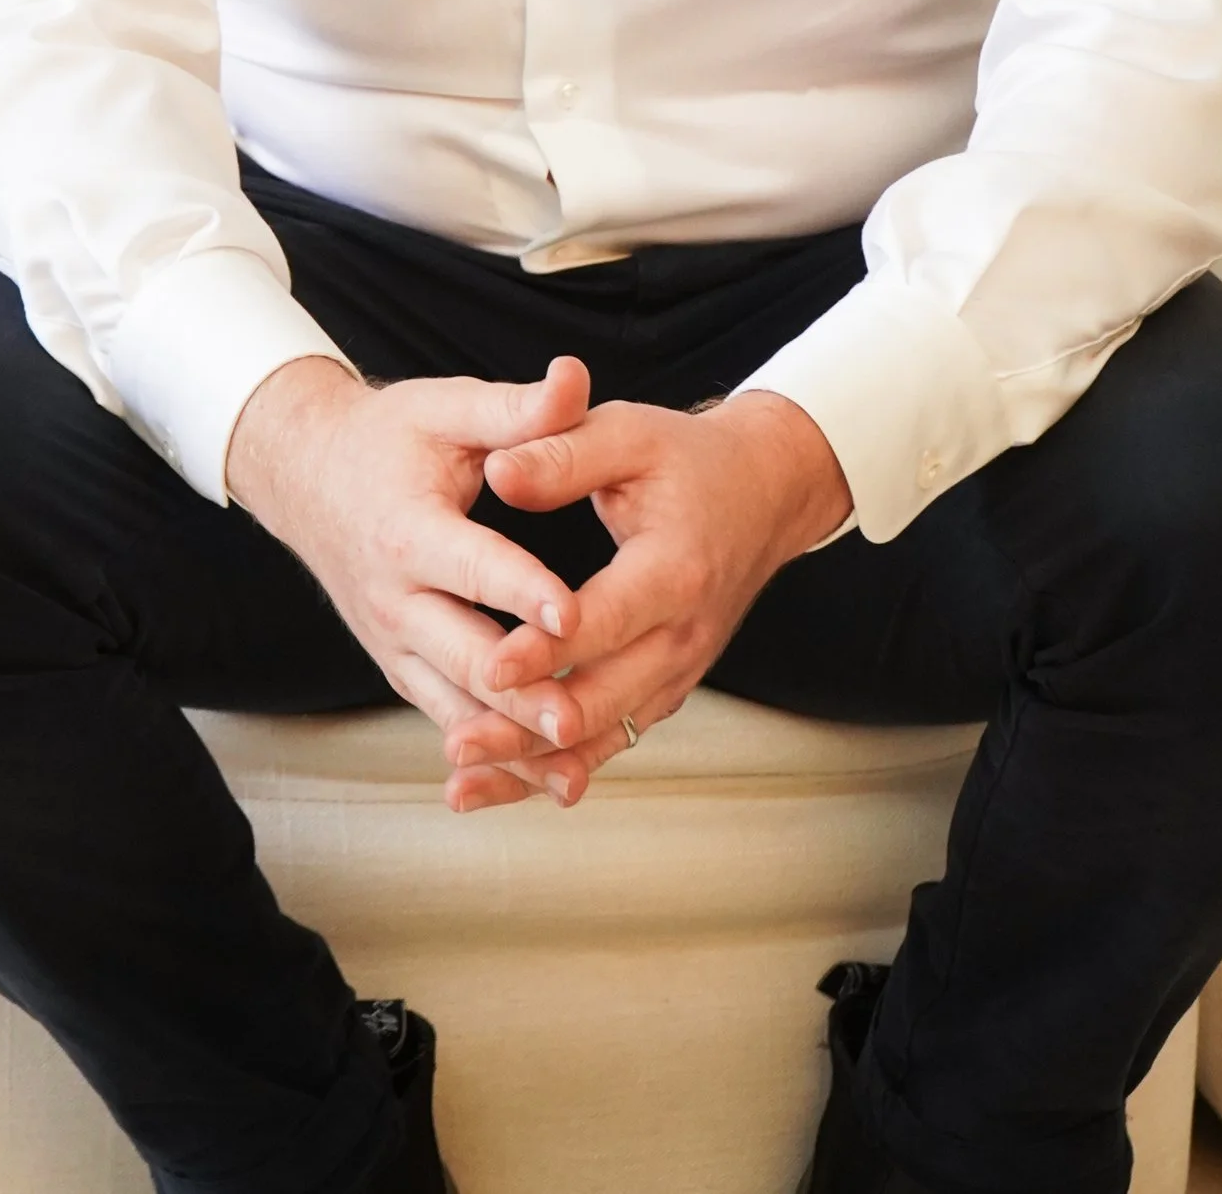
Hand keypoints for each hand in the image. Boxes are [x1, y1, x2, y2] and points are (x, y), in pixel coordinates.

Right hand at [223, 351, 601, 810]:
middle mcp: (394, 598)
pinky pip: (446, 717)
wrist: (308, 476)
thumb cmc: (389, 438)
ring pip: (455, 705)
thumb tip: (576, 378)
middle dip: (520, 692)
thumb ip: (516, 408)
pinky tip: (543, 776)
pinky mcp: (401, 666)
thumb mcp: (447, 409)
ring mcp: (392, 642)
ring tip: (571, 767)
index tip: (571, 613)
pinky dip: (491, 751)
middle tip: (578, 718)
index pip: (470, 566)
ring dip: (510, 741)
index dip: (521, 589)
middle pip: (462, 655)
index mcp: (407, 530)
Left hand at [441, 390, 849, 811]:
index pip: (607, 620)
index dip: (548, 648)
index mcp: (675, 569)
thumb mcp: (630, 436)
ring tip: (461, 785)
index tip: (489, 667)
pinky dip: (555, 766)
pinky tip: (500, 784)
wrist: (763, 494)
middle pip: (601, 699)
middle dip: (526, 729)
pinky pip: (610, 738)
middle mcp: (682, 634)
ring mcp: (677, 670)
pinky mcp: (664, 688)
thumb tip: (498, 473)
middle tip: (459, 746)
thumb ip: (564, 454)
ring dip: (531, 763)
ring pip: (601, 734)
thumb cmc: (687, 459)